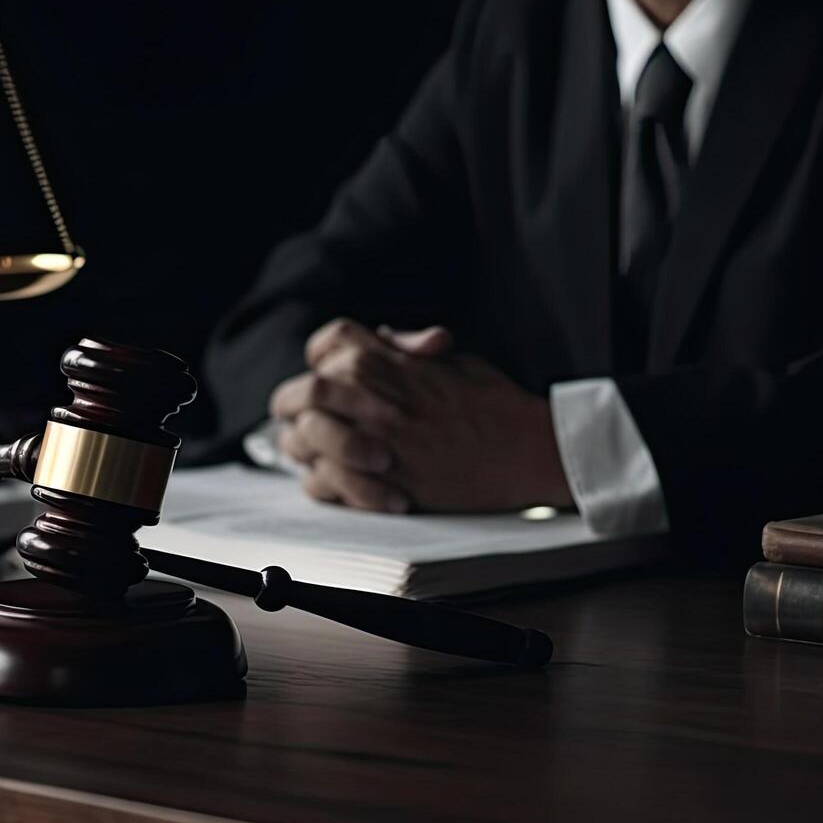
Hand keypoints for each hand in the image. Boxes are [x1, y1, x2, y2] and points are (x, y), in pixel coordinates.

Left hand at [269, 318, 573, 513]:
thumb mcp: (454, 359)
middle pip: (301, 393)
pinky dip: (323, 484)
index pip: (326, 344)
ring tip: (319, 454)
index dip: (321, 359)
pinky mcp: (379, 483)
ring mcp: (372, 441)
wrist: (527, 452)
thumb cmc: (497, 405)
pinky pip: (321, 484)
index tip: (325, 375)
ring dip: (305, 447)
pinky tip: (338, 482)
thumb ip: (407, 350)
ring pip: (302, 440)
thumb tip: (377, 338)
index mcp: (386, 359)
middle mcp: (370, 396)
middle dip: (295, 406)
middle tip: (301, 418)